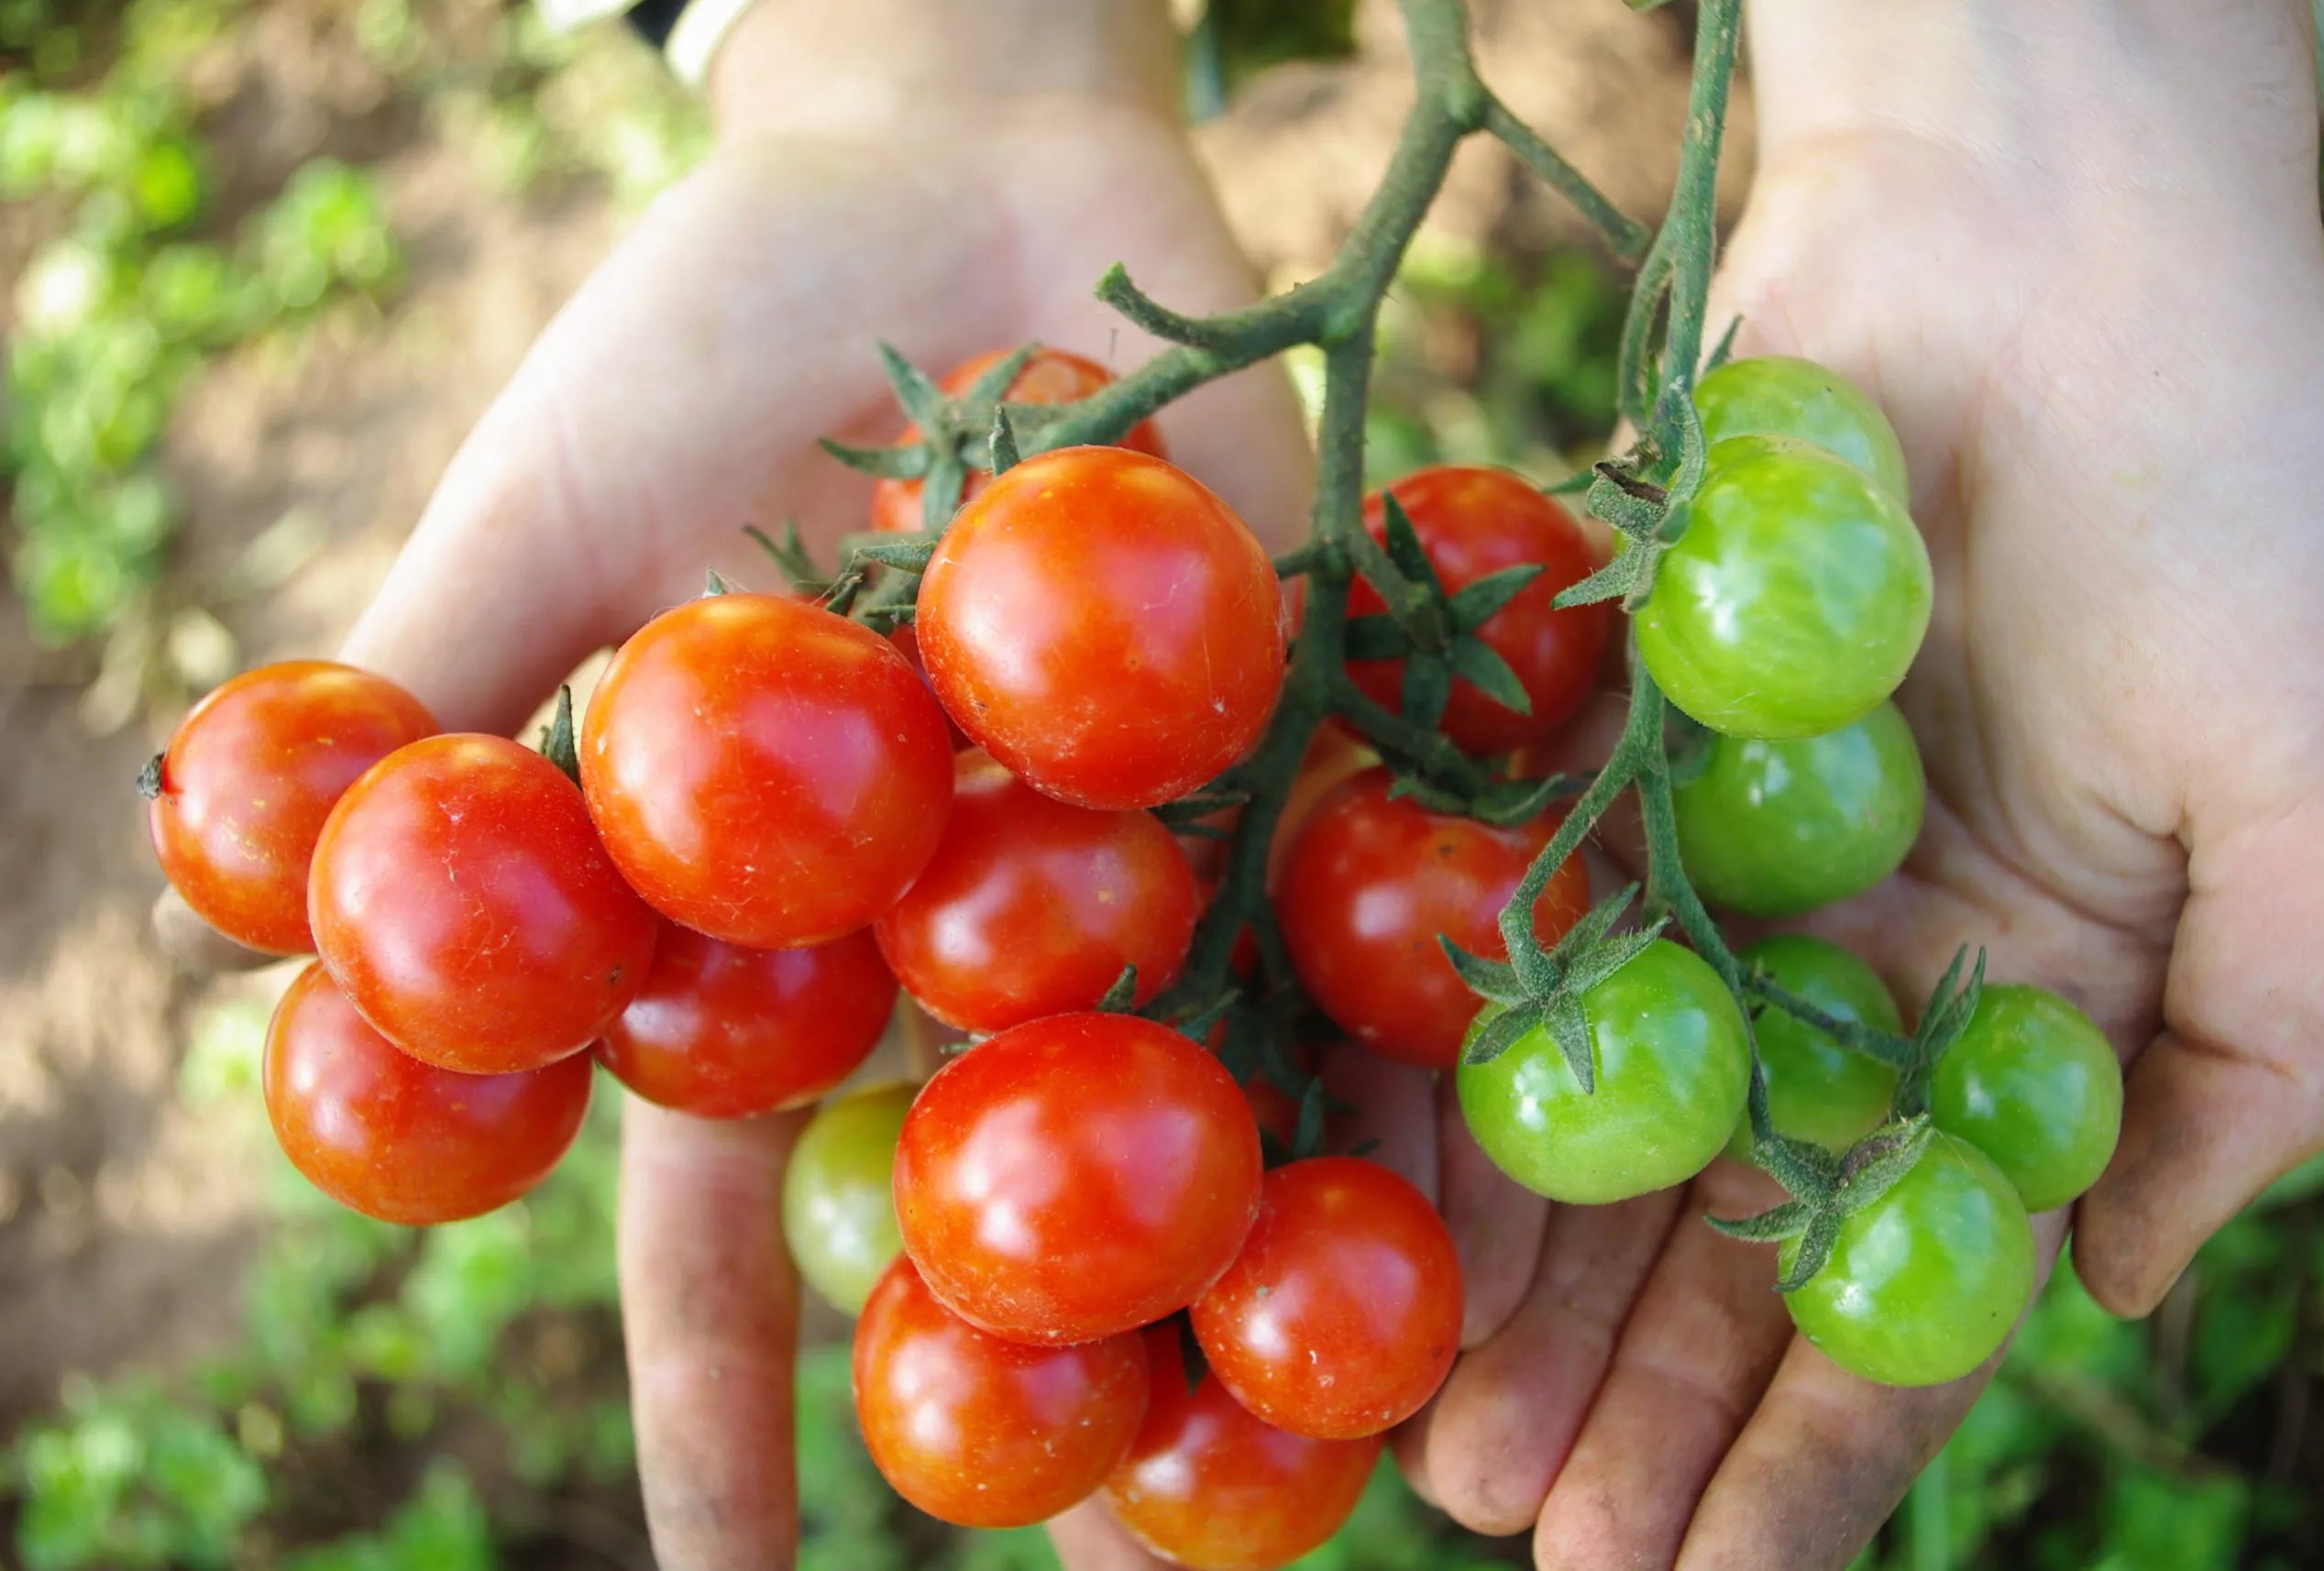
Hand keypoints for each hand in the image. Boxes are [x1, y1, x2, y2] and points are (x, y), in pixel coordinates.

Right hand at [308, 4, 1309, 1563]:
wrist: (939, 169)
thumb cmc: (704, 338)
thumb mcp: (538, 525)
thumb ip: (426, 729)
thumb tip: (233, 938)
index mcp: (784, 929)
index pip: (735, 1201)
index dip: (719, 1384)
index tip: (721, 1567)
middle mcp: (969, 929)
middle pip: (984, 1199)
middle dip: (1003, 1382)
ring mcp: (1144, 850)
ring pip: (1186, 1101)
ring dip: (1228, 1280)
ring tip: (1275, 1479)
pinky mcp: (1296, 739)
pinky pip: (1353, 915)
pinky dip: (1391, 1050)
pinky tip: (1431, 1215)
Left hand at [1392, 2, 2323, 1565]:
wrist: (2046, 245)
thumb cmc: (2239, 499)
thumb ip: (2257, 1070)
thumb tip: (2116, 1291)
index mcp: (2023, 1012)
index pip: (1901, 1284)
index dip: (1806, 1446)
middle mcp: (1848, 966)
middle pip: (1720, 1235)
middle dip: (1630, 1398)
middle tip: (1514, 1532)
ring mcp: (1710, 867)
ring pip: (1595, 1121)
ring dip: (1519, 1281)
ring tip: (1426, 1438)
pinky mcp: (1596, 757)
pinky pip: (1501, 940)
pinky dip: (1441, 1070)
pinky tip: (1374, 1199)